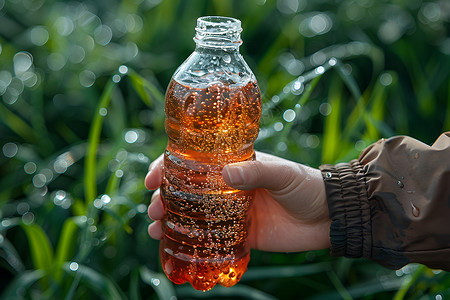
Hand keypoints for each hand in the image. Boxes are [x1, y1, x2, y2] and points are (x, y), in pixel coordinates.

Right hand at [145, 151, 330, 251]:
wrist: (328, 216)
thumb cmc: (306, 186)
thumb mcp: (281, 173)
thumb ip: (257, 172)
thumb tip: (226, 174)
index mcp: (234, 166)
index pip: (195, 163)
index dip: (169, 167)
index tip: (152, 177)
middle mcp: (228, 188)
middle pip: (187, 191)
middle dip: (165, 197)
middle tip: (154, 208)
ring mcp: (232, 213)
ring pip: (194, 216)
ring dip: (172, 220)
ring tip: (156, 228)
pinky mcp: (241, 235)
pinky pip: (212, 240)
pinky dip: (193, 244)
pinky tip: (176, 248)